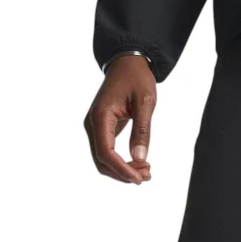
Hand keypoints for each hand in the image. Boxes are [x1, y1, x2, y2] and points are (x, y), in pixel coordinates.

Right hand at [84, 55, 155, 184]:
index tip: (139, 178)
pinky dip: (121, 162)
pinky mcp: (102, 129)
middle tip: (147, 176)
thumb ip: (142, 131)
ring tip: (145, 172)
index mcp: (101, 117)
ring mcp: (96, 127)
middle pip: (102, 161)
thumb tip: (139, 158)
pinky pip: (108, 152)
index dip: (121, 169)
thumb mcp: (144, 102)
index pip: (106, 153)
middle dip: (123, 173)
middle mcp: (93, 124)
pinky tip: (138, 163)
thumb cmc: (136, 78)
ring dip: (122, 170)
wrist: (128, 62)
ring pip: (104, 160)